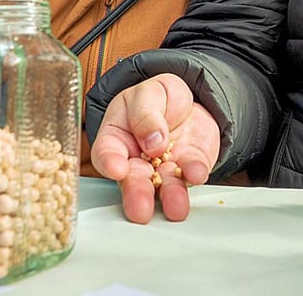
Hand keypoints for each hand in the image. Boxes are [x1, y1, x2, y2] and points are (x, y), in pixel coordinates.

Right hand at [90, 73, 219, 223]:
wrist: (189, 102)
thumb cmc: (157, 99)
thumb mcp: (148, 93)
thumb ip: (145, 111)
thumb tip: (152, 138)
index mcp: (116, 138)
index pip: (106, 153)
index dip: (109, 163)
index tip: (118, 169)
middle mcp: (136, 161)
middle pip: (133, 181)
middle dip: (137, 195)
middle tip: (140, 209)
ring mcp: (163, 169)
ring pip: (163, 186)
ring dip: (169, 197)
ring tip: (175, 207)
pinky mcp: (189, 170)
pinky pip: (191, 174)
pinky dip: (195, 174)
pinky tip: (196, 174)